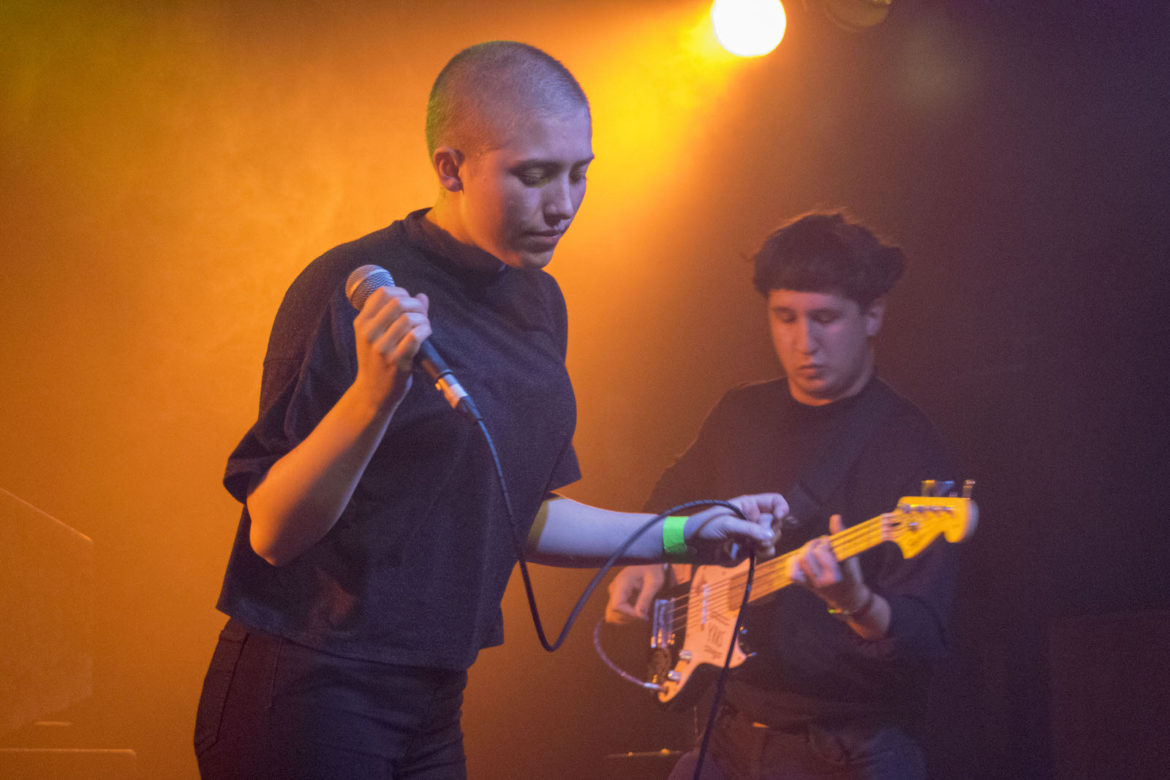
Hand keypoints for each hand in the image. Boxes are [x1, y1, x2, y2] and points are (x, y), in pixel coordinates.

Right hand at [351, 285, 431, 412]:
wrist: (372, 392)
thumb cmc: (377, 360)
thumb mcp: (376, 335)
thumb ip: (396, 314)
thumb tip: (422, 296)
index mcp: (362, 322)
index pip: (383, 292)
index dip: (401, 292)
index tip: (409, 302)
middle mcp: (369, 333)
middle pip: (398, 302)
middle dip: (416, 305)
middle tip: (421, 315)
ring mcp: (382, 347)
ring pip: (408, 318)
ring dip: (423, 319)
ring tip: (424, 326)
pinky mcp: (396, 360)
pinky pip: (415, 335)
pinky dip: (425, 330)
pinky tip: (426, 334)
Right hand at [605, 564, 665, 623]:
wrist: (650, 562)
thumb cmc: (652, 569)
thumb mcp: (654, 583)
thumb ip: (646, 599)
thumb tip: (640, 616)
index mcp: (621, 583)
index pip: (616, 606)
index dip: (629, 614)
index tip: (642, 613)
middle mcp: (614, 588)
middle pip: (612, 613)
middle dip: (629, 617)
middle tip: (643, 613)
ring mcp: (614, 592)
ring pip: (613, 614)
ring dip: (627, 617)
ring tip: (641, 610)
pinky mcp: (618, 596)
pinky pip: (617, 611)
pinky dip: (627, 614)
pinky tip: (637, 608)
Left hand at [685, 493, 786, 564]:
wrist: (695, 546)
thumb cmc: (706, 527)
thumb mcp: (726, 524)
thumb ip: (748, 530)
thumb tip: (770, 536)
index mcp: (749, 505)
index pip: (775, 501)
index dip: (781, 508)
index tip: (778, 518)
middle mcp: (755, 518)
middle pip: (777, 522)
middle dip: (770, 531)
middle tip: (756, 538)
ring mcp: (754, 534)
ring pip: (773, 537)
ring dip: (767, 543)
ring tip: (751, 546)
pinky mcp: (752, 548)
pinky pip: (767, 550)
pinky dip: (763, 552)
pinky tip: (750, 552)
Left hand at [788, 514, 867, 610]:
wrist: (847, 598)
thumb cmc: (851, 574)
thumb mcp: (851, 556)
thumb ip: (842, 536)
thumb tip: (835, 517)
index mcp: (835, 575)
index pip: (821, 551)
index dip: (824, 542)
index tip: (830, 542)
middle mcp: (821, 581)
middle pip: (807, 554)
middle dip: (814, 544)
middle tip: (822, 544)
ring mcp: (811, 584)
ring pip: (799, 560)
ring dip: (806, 550)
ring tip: (814, 549)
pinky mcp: (804, 585)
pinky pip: (791, 571)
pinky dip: (795, 561)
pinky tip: (804, 558)